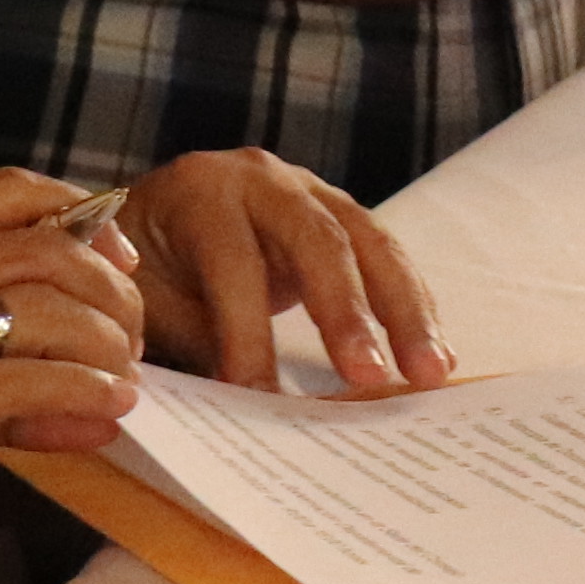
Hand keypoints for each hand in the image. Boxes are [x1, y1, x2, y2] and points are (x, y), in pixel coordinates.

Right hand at [0, 172, 144, 578]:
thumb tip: (91, 394)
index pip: (4, 193)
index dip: (82, 214)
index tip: (119, 258)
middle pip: (42, 248)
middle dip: (111, 287)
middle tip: (135, 334)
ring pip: (41, 309)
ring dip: (107, 343)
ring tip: (127, 379)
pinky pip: (21, 385)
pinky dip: (81, 393)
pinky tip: (108, 411)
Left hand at [112, 150, 448, 395]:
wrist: (155, 217)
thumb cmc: (149, 267)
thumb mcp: (150, 301)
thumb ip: (195, 341)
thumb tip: (244, 404)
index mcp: (202, 193)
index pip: (234, 264)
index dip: (247, 334)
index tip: (259, 398)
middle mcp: (264, 179)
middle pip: (319, 242)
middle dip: (348, 315)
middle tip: (371, 378)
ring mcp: (312, 191)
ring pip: (372, 245)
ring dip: (406, 313)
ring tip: (430, 373)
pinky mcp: (344, 215)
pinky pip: (389, 258)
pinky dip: (414, 308)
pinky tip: (435, 355)